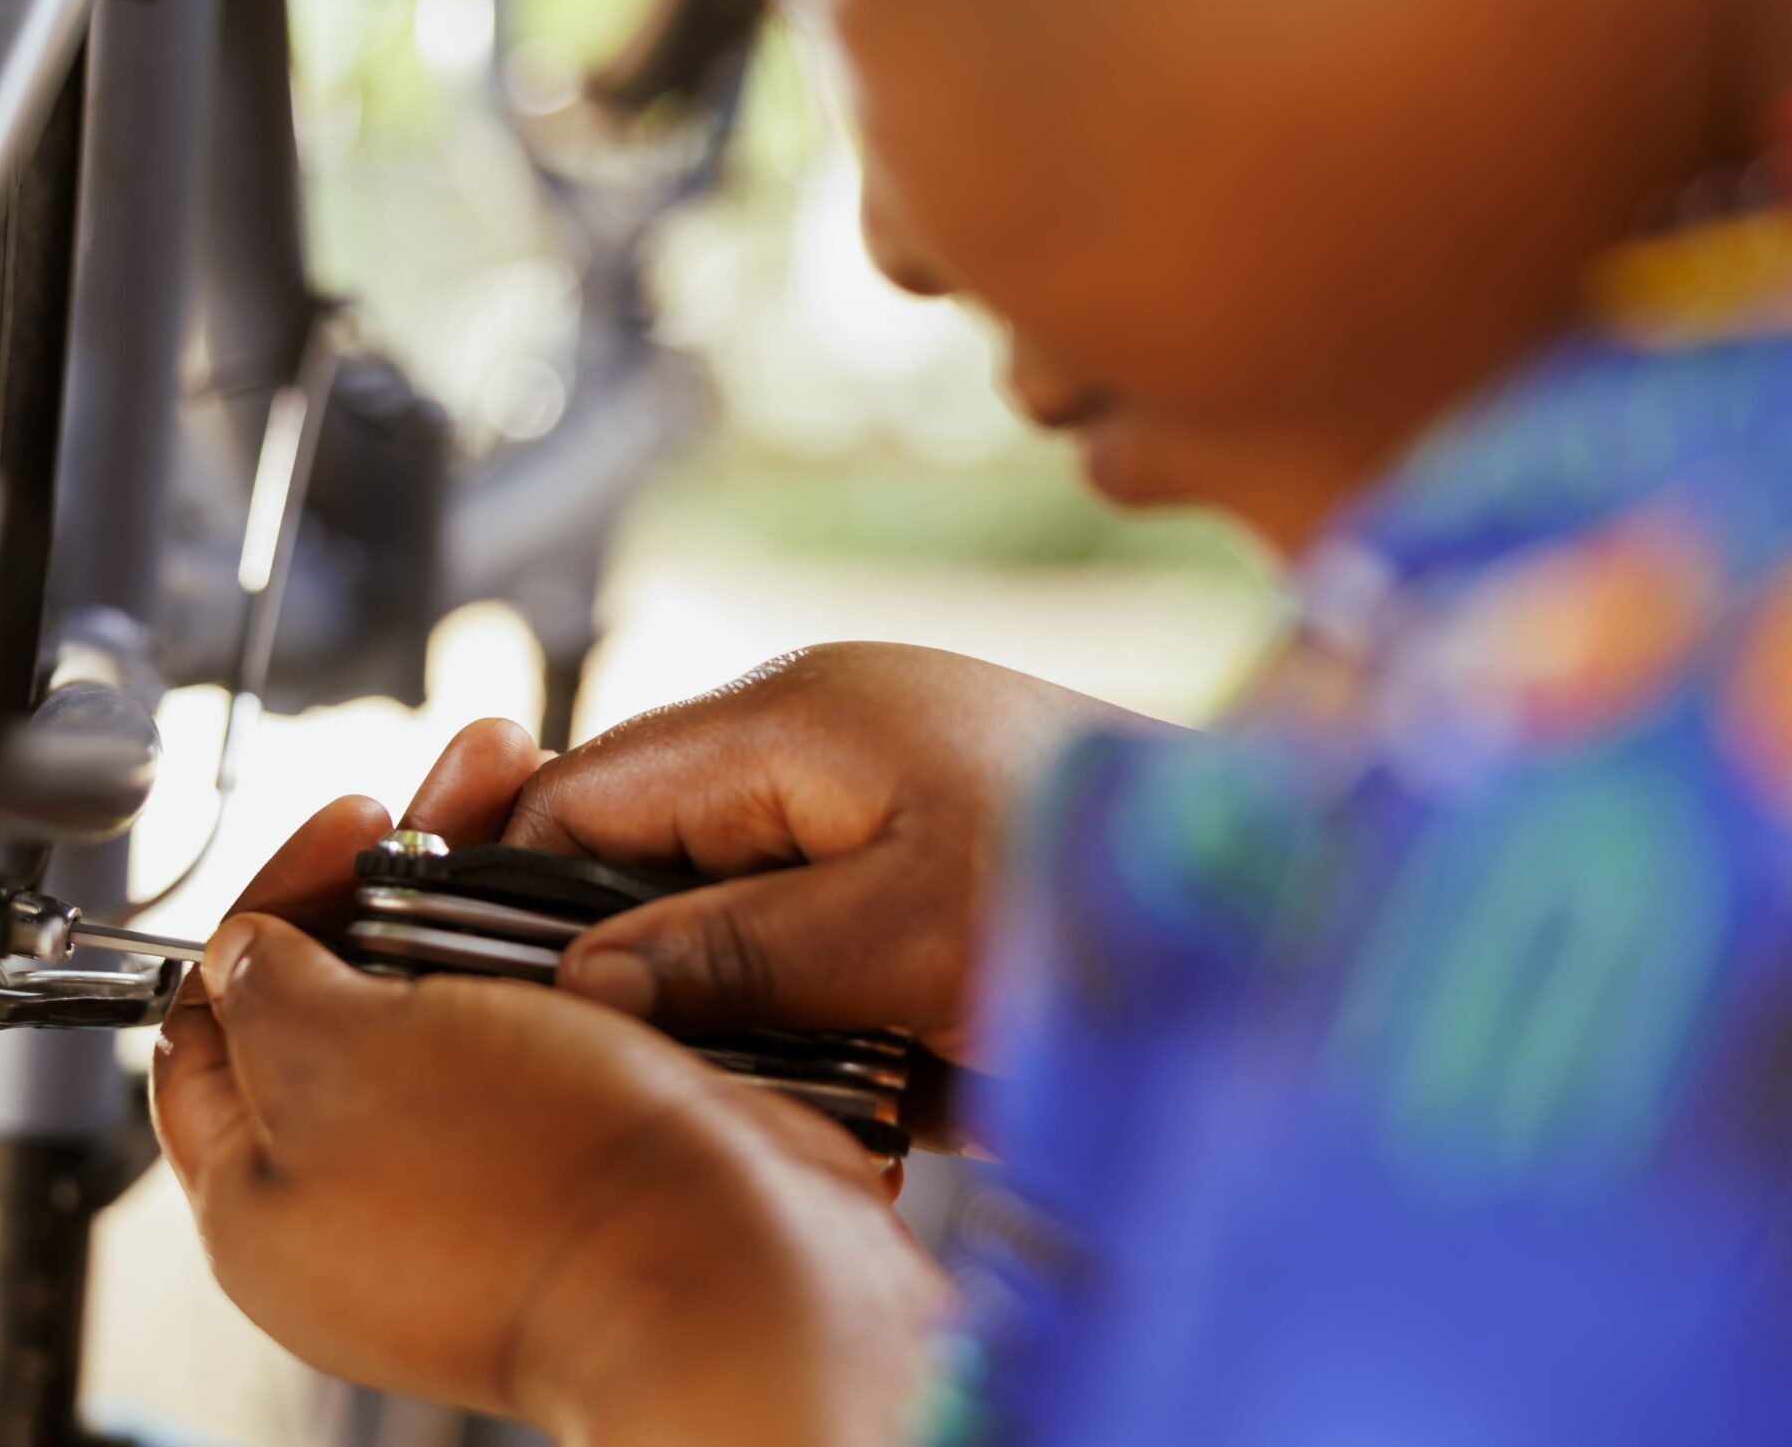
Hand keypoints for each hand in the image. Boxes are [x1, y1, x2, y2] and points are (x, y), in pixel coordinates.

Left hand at [152, 725, 942, 1444]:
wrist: (735, 1272)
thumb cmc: (534, 1186)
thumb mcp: (338, 1056)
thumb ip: (266, 992)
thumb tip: (243, 957)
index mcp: (267, 1199)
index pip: (217, 1022)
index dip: (274, 901)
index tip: (352, 823)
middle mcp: (368, 1200)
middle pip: (352, 993)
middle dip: (406, 870)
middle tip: (467, 791)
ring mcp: (483, 1186)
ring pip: (466, 1000)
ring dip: (499, 894)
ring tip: (552, 808)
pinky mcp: (587, 1166)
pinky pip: (558, 1036)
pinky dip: (572, 956)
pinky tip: (604, 891)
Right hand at [511, 644, 1157, 1072]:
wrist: (1297, 898)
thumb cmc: (1113, 888)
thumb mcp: (906, 932)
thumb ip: (733, 952)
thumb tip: (578, 986)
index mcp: (791, 719)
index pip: (584, 791)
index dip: (517, 889)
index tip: (494, 999)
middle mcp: (814, 744)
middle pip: (642, 852)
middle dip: (633, 962)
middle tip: (647, 1060)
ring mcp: (868, 802)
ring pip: (720, 907)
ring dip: (731, 999)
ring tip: (784, 1072)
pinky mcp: (916, 870)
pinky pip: (806, 935)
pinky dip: (812, 1009)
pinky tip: (860, 1069)